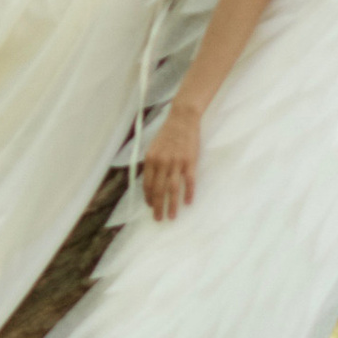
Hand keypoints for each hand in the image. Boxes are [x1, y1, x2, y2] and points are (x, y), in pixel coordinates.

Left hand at [140, 102, 201, 222]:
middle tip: (158, 219)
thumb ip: (151, 163)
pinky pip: (189, 181)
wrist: (182, 118)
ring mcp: (176, 162)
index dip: (148, 197)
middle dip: (157, 207)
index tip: (150, 206)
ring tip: (171, 217)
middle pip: (158, 190)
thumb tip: (150, 180)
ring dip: (171, 205)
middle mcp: (162, 162)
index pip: (147, 184)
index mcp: (151, 159)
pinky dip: (188, 193)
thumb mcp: (154, 147)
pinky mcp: (190, 161)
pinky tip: (187, 203)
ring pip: (172, 189)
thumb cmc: (168, 133)